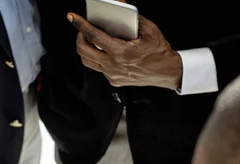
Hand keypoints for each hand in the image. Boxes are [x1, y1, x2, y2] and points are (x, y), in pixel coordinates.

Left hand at [68, 12, 182, 89]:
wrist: (167, 72)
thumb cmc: (159, 51)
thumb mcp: (149, 29)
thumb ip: (133, 16)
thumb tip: (120, 5)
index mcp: (121, 52)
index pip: (94, 37)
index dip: (80, 25)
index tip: (72, 17)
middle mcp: (114, 66)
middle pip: (83, 51)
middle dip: (79, 37)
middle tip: (83, 29)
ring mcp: (112, 75)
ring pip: (88, 62)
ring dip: (86, 49)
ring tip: (91, 39)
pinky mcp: (114, 81)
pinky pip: (99, 68)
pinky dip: (98, 57)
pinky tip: (105, 50)